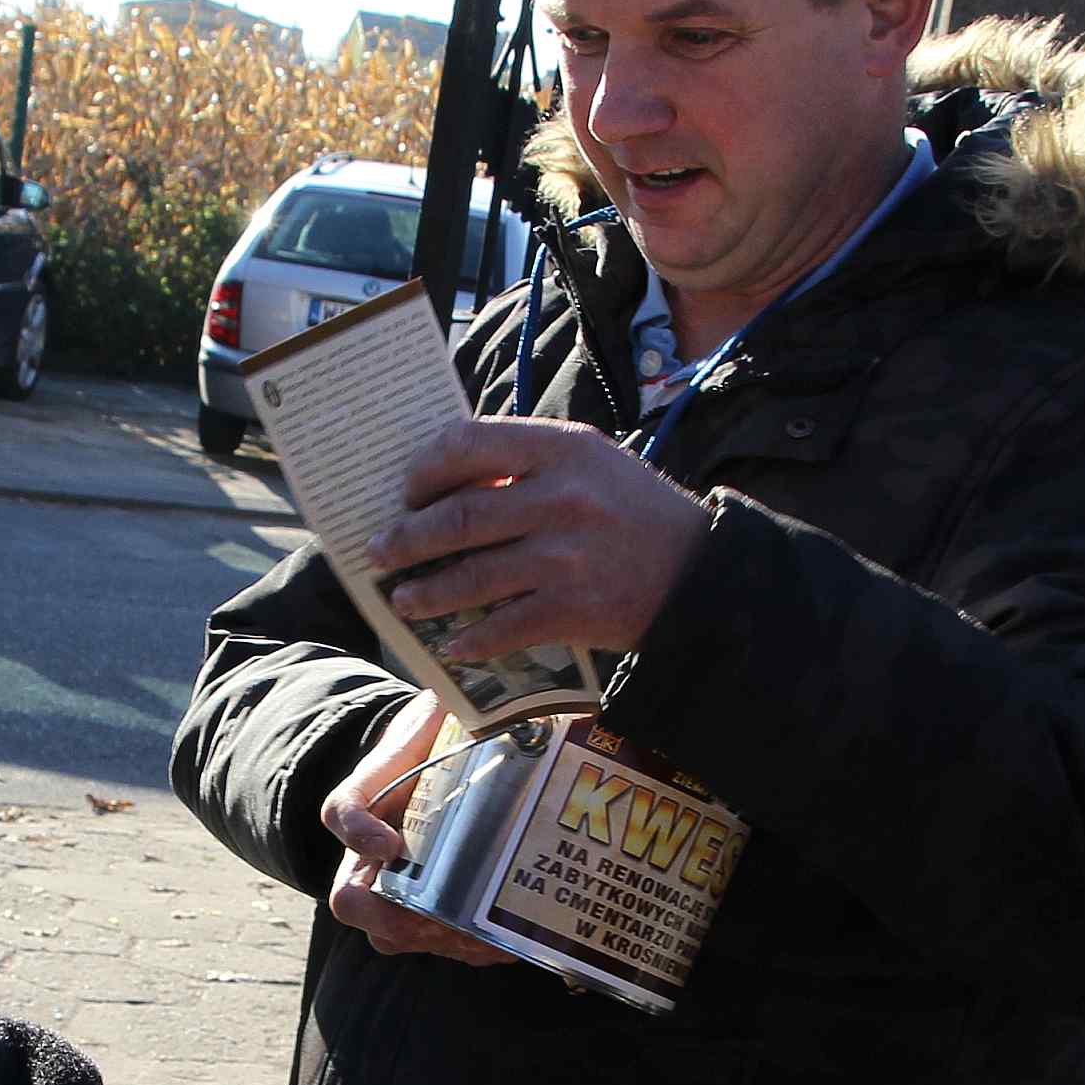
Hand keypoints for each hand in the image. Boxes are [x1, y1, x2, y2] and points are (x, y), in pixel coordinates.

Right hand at [320, 689, 510, 965]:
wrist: (456, 759)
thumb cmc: (447, 734)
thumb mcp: (445, 706)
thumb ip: (456, 702)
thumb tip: (487, 701)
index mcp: (370, 795)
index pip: (342, 810)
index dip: (358, 832)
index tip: (391, 843)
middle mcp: (370, 850)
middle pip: (351, 900)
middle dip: (388, 919)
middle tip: (435, 918)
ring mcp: (397, 886)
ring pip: (392, 937)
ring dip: (433, 942)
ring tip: (480, 936)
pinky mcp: (433, 911)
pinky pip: (437, 946)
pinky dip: (469, 951)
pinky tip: (505, 941)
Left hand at [364, 419, 711, 660]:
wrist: (703, 576)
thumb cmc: (637, 514)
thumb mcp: (593, 464)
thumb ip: (530, 462)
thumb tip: (450, 479)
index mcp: (562, 448)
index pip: (467, 442)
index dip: (425, 469)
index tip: (407, 491)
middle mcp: (561, 498)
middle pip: (457, 516)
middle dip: (406, 538)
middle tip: (381, 551)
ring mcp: (566, 557)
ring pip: (470, 576)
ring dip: (426, 592)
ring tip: (403, 599)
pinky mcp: (574, 608)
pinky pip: (503, 626)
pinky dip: (470, 638)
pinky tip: (452, 642)